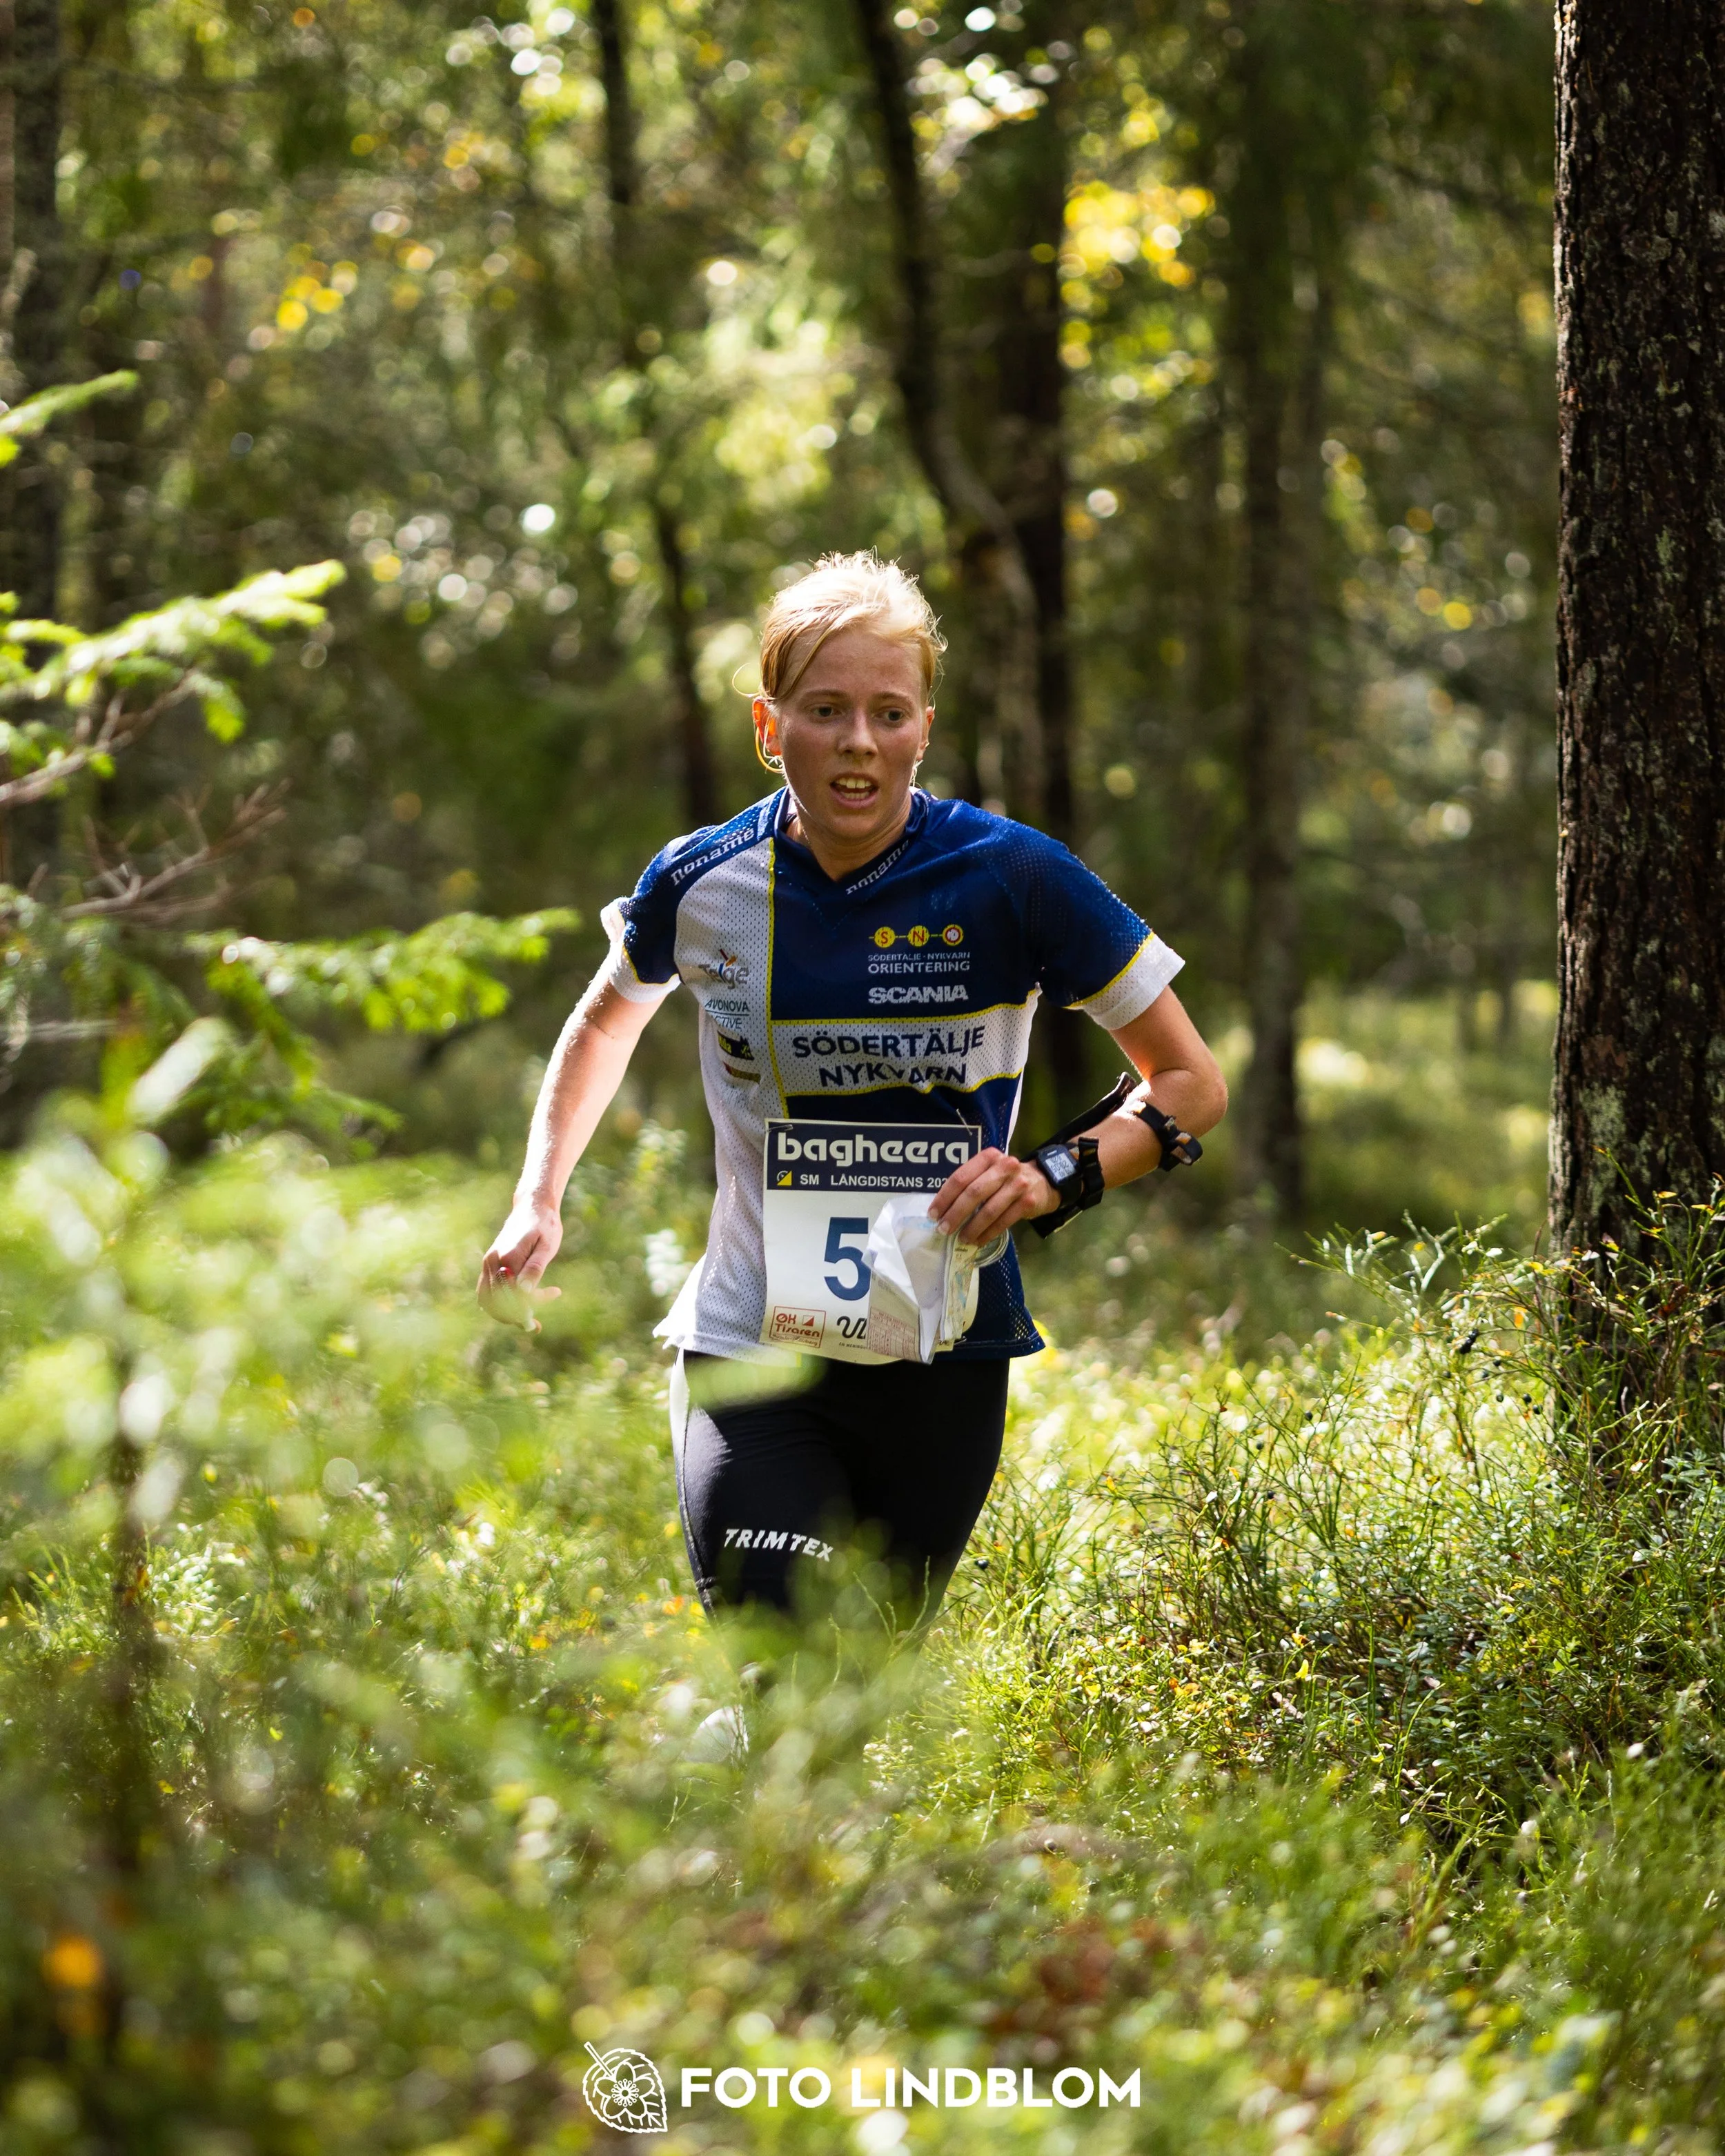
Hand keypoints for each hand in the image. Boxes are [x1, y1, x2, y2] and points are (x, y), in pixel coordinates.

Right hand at [478, 1200, 563, 1330]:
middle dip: (518, 1316)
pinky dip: (497, 1307)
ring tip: (528, 1322)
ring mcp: (488, 1263)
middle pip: (499, 1301)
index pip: (515, 1293)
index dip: (531, 1304)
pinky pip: (485, 1293)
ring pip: (488, 1301)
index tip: (554, 1294)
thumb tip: (525, 1291)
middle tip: (536, 1325)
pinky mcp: (488, 1265)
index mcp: (508, 1257)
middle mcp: (493, 1261)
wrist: (532, 1207)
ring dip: (506, 1316)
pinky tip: (515, 1311)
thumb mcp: (547, 1245)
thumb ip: (536, 1268)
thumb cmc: (545, 1225)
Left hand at [927, 1146, 1060, 1245]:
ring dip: (972, 1227)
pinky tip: (978, 1240)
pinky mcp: (1028, 1202)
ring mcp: (1018, 1184)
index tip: (933, 1214)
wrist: (1043, 1181)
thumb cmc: (1006, 1178)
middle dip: (955, 1214)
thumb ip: (970, 1182)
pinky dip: (988, 1233)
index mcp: (988, 1157)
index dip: (944, 1197)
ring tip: (961, 1239)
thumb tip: (943, 1208)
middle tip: (943, 1229)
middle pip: (973, 1193)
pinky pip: (1003, 1222)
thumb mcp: (989, 1171)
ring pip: (989, 1210)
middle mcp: (1004, 1167)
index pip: (960, 1177)